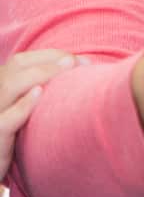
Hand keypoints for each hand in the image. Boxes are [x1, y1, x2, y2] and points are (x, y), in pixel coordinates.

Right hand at [0, 50, 80, 176]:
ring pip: (9, 87)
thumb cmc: (18, 140)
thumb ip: (44, 92)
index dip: (50, 56)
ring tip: (66, 69)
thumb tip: (82, 70)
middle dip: (49, 62)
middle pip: (16, 68)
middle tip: (78, 64)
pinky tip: (39, 93)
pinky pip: (5, 120)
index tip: (79, 60)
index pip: (21, 61)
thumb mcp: (27, 113)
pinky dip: (23, 105)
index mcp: (1, 88)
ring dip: (41, 74)